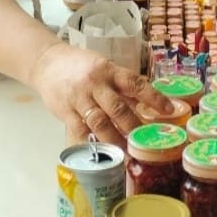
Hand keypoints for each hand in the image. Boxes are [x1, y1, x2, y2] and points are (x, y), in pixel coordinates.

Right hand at [31, 44, 174, 146]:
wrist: (47, 63)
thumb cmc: (81, 67)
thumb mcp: (104, 68)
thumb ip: (122, 86)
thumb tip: (148, 105)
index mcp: (109, 70)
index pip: (135, 83)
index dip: (153, 97)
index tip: (169, 110)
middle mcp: (95, 84)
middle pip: (118, 108)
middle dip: (134, 127)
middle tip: (146, 142)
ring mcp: (79, 98)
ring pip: (100, 122)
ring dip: (115, 140)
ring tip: (126, 154)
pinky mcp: (65, 111)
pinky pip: (80, 130)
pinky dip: (92, 143)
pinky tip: (101, 153)